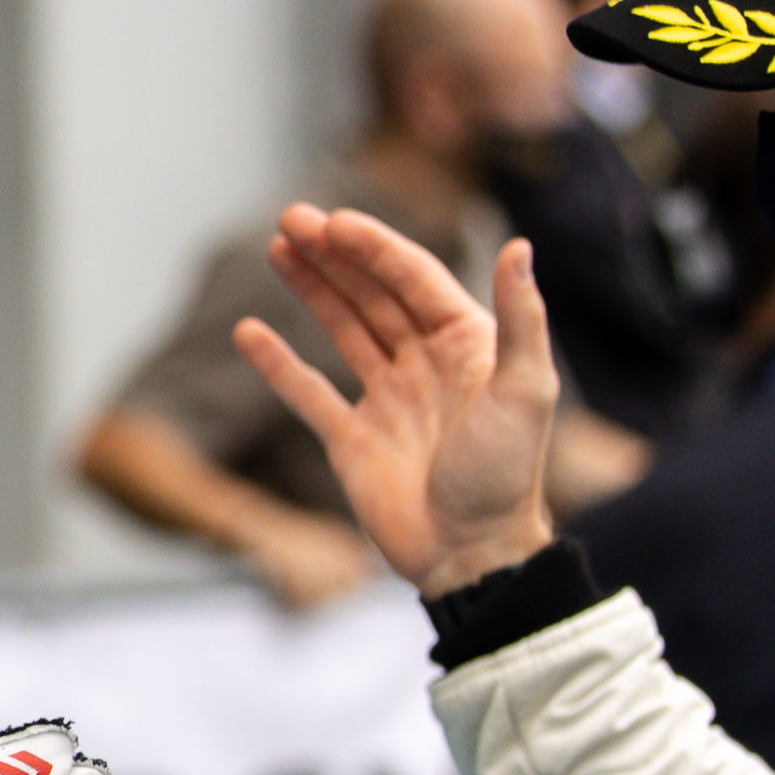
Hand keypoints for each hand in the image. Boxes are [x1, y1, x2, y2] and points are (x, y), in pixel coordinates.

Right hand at [234, 208, 561, 591]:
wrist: (471, 555)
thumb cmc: (505, 475)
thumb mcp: (526, 390)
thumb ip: (522, 318)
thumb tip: (520, 245)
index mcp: (466, 345)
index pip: (413, 278)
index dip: (373, 247)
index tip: (333, 221)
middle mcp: (424, 364)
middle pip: (372, 294)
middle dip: (333, 255)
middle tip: (290, 219)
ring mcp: (386, 400)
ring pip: (342, 329)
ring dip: (311, 289)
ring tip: (278, 248)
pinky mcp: (352, 441)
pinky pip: (309, 393)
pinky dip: (278, 365)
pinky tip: (248, 332)